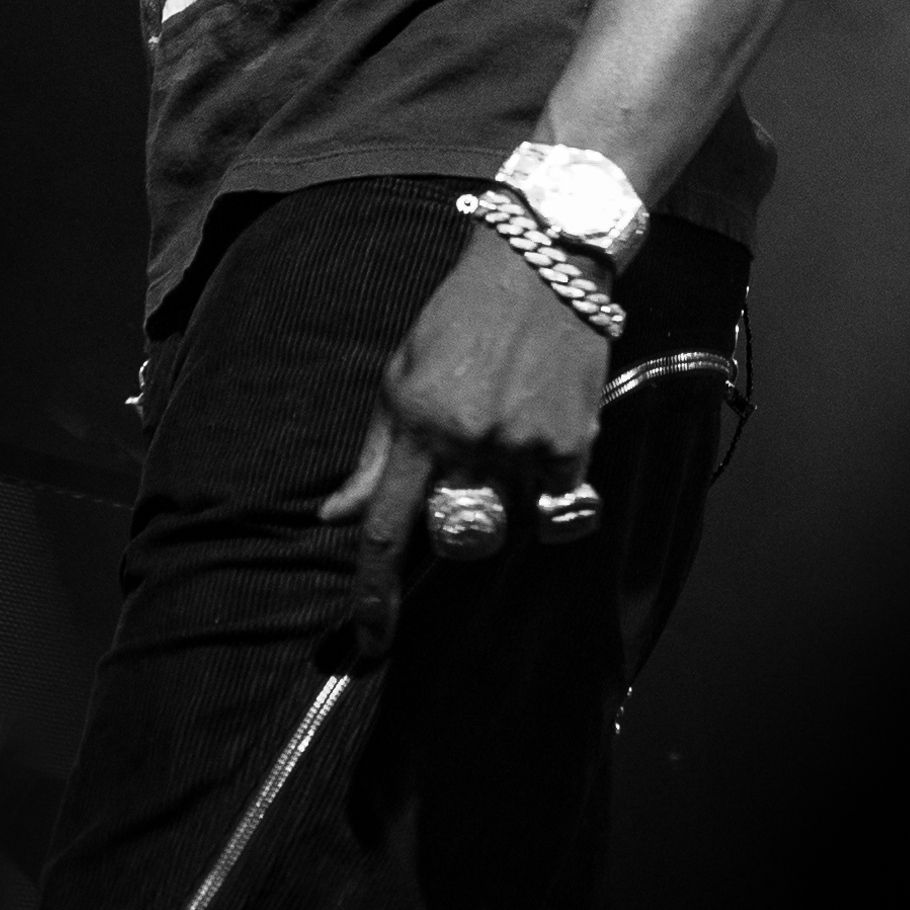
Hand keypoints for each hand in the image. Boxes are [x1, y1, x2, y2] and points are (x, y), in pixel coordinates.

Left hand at [319, 222, 611, 660]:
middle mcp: (470, 441)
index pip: (386, 528)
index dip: (373, 596)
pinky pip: (556, 503)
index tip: (368, 645)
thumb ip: (373, 456)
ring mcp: (526, 446)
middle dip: (457, 524)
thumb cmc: (459, 319)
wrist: (542, 265)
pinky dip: (547, 481)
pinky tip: (542, 422)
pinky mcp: (575, 443)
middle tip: (468, 472)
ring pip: (509, 522)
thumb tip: (334, 518)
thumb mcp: (400, 377)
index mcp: (418, 423)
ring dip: (505, 496)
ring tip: (508, 431)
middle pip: (456, 538)